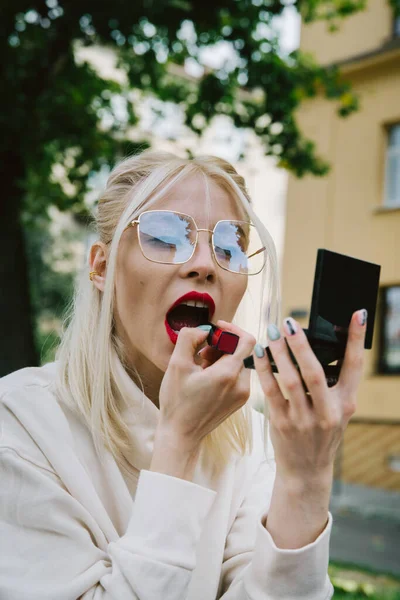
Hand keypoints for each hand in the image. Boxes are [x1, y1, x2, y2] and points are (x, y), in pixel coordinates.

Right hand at [158, 320, 255, 449]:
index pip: (246, 340)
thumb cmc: (177, 401)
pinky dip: (225, 370)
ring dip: (223, 357)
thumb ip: (190, 338)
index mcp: (228, 374)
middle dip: (222, 345)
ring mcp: (243, 394)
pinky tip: (207, 378)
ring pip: (240, 363)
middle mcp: (241, 384)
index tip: (216, 330)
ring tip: (202, 366)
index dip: (232, 329)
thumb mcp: (176, 364)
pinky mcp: (240, 401)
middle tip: (201, 352)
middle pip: (242, 351)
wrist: (180, 434)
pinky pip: (238, 376)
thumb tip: (204, 329)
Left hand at [253, 309, 366, 484]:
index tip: (358, 314)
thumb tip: (316, 346)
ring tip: (271, 333)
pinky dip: (265, 370)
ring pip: (291, 380)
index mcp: (346, 403)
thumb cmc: (321, 432)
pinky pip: (272, 391)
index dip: (356, 340)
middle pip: (315, 372)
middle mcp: (328, 412)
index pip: (354, 366)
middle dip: (301, 345)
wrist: (306, 470)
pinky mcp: (282, 424)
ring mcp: (304, 420)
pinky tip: (260, 354)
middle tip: (289, 322)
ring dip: (279, 354)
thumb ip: (333, 385)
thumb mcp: (337, 411)